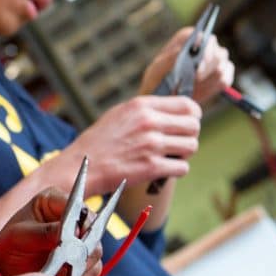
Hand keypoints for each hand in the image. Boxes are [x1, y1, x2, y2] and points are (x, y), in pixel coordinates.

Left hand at [0, 188, 101, 275]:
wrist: (5, 272)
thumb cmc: (7, 247)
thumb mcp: (19, 236)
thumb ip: (44, 232)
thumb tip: (74, 230)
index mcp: (53, 200)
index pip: (78, 206)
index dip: (81, 222)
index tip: (77, 238)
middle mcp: (71, 217)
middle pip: (94, 229)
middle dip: (81, 248)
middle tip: (67, 260)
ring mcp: (79, 239)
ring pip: (96, 251)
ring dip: (81, 264)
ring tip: (59, 271)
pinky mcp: (82, 260)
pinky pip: (94, 268)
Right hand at [63, 95, 200, 192]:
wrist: (81, 166)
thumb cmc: (99, 142)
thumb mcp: (119, 114)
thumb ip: (146, 110)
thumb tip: (174, 112)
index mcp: (141, 106)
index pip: (187, 105)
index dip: (193, 115)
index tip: (186, 123)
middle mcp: (148, 122)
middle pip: (194, 126)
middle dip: (189, 135)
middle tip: (177, 143)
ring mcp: (151, 145)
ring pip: (191, 146)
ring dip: (183, 153)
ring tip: (168, 156)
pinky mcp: (152, 167)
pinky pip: (182, 167)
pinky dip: (176, 170)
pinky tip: (162, 169)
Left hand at [140, 28, 234, 103]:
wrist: (163, 97)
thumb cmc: (157, 80)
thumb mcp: (156, 71)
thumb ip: (167, 60)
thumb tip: (180, 51)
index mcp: (187, 38)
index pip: (202, 37)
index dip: (203, 48)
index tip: (198, 62)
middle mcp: (205, 46)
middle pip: (218, 52)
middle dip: (207, 67)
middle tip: (195, 77)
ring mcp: (216, 60)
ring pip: (222, 67)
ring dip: (207, 80)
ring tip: (192, 88)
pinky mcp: (222, 75)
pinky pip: (225, 80)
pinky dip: (213, 88)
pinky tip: (200, 94)